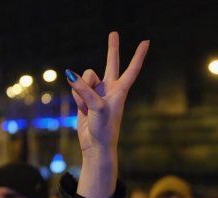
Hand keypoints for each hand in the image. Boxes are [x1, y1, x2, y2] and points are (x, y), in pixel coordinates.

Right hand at [66, 32, 148, 197]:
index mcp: (120, 90)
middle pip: (111, 64)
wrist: (96, 145)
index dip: (138, 56)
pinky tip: (82, 110)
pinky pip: (76, 89)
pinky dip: (76, 98)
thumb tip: (70, 75)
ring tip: (87, 106)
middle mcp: (110, 88)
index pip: (131, 69)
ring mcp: (97, 92)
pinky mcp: (85, 98)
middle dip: (112, 49)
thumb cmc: (104, 128)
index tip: (146, 42)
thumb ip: (84, 90)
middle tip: (114, 33)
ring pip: (85, 77)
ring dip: (81, 90)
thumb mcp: (96, 107)